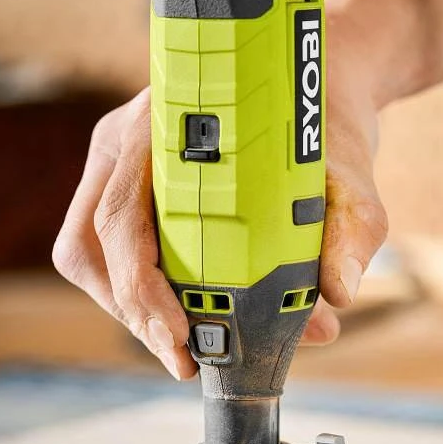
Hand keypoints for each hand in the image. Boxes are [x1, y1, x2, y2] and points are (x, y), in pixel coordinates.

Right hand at [53, 18, 388, 380]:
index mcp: (163, 124)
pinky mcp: (131, 185)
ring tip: (186, 348)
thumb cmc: (325, 121)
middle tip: (186, 362)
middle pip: (90, 245)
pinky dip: (139, 293)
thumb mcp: (350, 174)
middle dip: (134, 315)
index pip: (122, 218)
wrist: (319, 82)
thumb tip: (336, 297)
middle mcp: (127, 142)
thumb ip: (351, 230)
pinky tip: (182, 318)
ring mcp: (121, 163)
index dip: (141, 288)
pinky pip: (110, 251)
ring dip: (130, 310)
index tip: (183, 337)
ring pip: (90, 254)